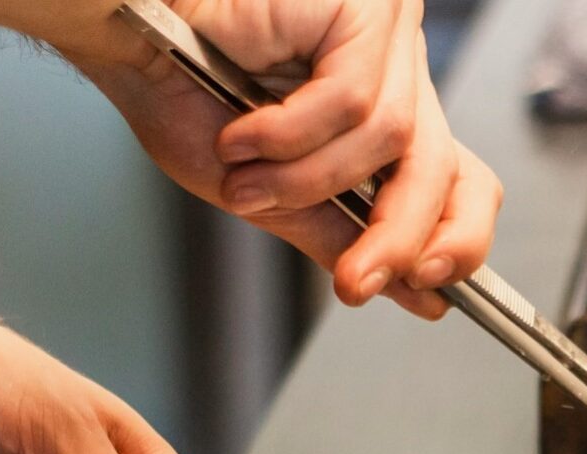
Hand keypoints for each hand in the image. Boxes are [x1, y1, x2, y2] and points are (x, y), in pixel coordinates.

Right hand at [71, 0, 503, 318]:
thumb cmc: (181, 93)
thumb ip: (341, 235)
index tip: (432, 291)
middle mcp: (397, 70)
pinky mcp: (364, 10)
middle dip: (399, 236)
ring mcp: (385, 35)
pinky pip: (351, 100)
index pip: (463, 180)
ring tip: (243, 180)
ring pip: (388, 140)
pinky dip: (290, 135)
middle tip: (358, 283)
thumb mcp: (270, 193)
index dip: (459, 237)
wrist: (123, 35)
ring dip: (306, 181)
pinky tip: (241, 134)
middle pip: (445, 167)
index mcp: (387, 111)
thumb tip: (413, 293)